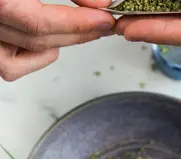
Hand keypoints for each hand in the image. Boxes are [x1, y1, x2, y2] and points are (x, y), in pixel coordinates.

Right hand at [0, 0, 114, 80]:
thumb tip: (100, 2)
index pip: (38, 21)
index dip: (77, 23)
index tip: (105, 18)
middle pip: (37, 39)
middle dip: (79, 33)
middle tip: (104, 25)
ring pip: (24, 56)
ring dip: (60, 43)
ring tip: (84, 31)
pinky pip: (11, 67)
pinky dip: (37, 56)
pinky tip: (51, 42)